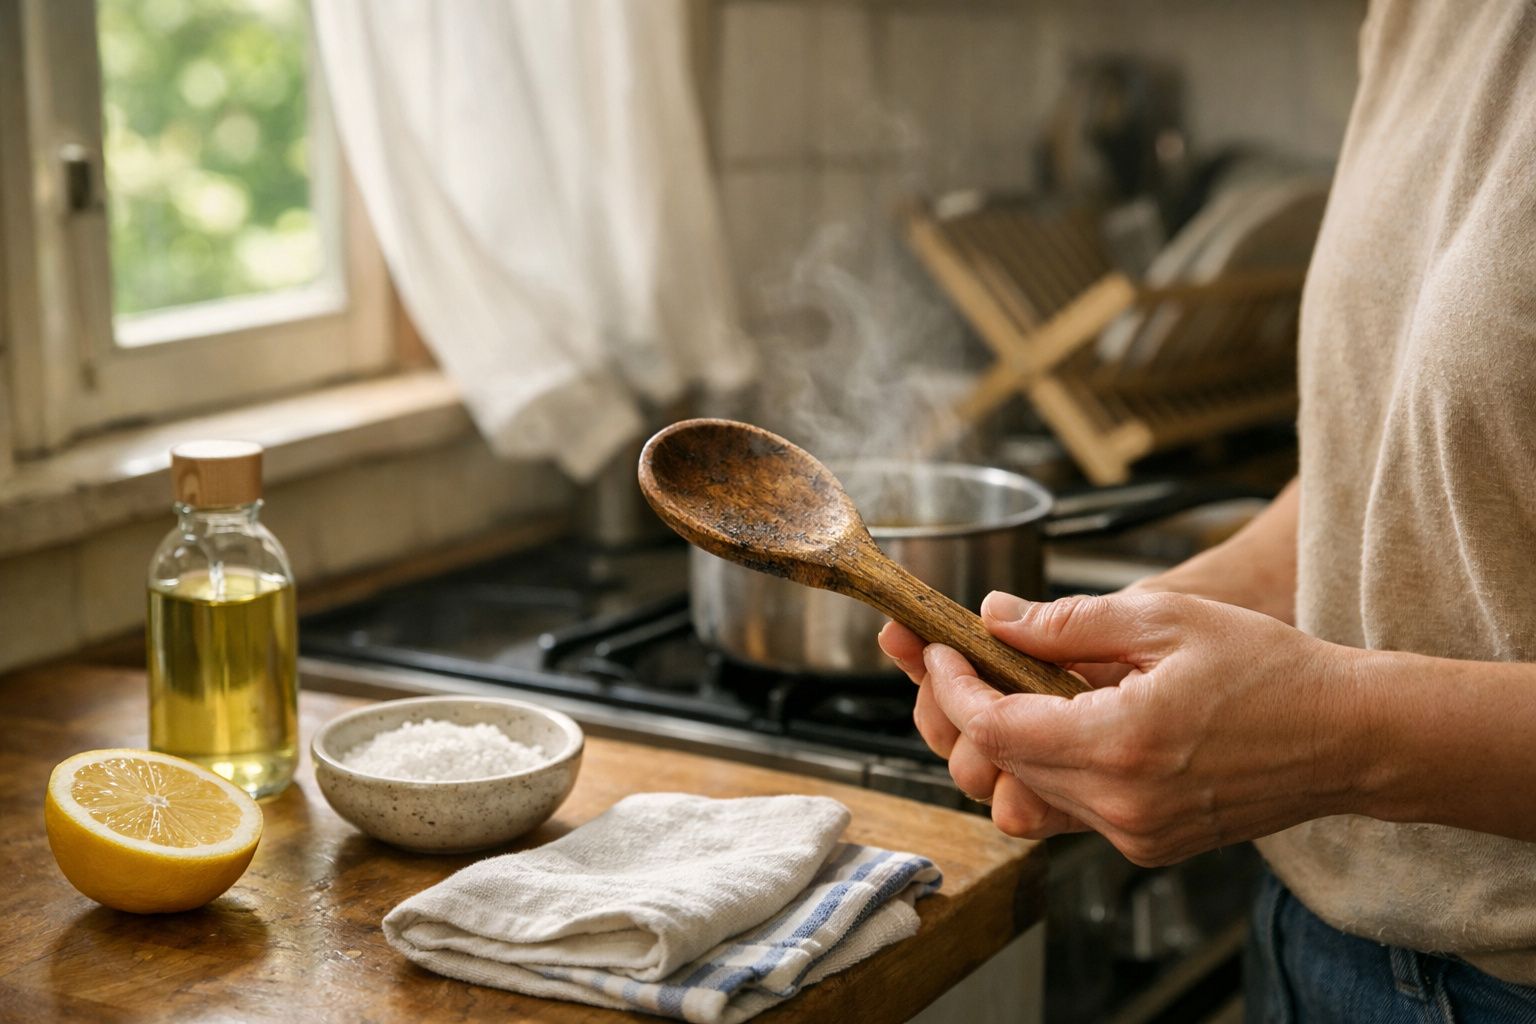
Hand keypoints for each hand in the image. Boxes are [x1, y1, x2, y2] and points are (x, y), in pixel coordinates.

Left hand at [878, 590, 1374, 864]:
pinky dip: (1044, 767)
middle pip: (996, 768)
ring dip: (998, 744)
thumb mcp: (1164, 619)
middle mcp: (1120, 806)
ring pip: (1023, 796)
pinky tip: (1051, 719)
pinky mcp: (1147, 844)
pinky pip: (1067, 811)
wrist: (1348, 738)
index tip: (938, 648)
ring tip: (995, 687)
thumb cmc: (1270, 669)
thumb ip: (1068, 621)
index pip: (993, 728)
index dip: (951, 687)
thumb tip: (994, 616)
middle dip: (958, 711)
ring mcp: (1134, 834)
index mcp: (1120, 745)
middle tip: (946, 661)